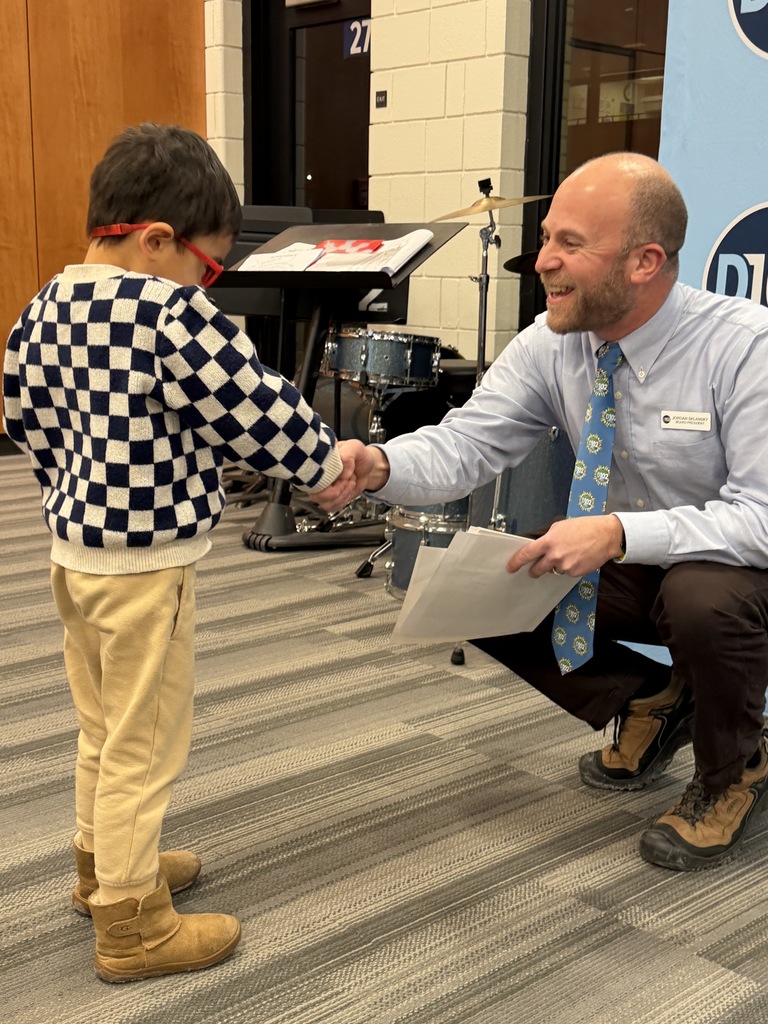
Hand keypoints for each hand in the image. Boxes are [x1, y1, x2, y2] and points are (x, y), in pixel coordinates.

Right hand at [308, 440, 389, 511]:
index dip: (327, 479)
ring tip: (349, 483)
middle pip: (315, 494)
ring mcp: (321, 488)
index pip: (310, 476)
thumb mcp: (355, 447)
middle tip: (347, 480)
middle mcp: (316, 476)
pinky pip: (330, 507)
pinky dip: (343, 501)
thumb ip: (348, 454)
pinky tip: (348, 491)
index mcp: (317, 461)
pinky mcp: (328, 498)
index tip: (341, 475)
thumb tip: (342, 471)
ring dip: (341, 495)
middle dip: (336, 490)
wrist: (366, 467)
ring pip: (323, 503)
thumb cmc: (358, 456)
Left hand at [506, 514, 623, 577]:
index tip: (511, 567)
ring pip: (554, 570)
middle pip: (537, 569)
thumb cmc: (585, 527)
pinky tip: (578, 557)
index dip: (516, 562)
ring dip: (557, 565)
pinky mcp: (575, 573)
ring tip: (569, 553)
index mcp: (549, 541)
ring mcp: (565, 566)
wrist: (606, 535)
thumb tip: (539, 546)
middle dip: (535, 570)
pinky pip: (567, 573)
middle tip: (535, 569)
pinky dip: (569, 567)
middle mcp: (555, 555)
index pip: (526, 554)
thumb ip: (548, 538)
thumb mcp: (560, 527)